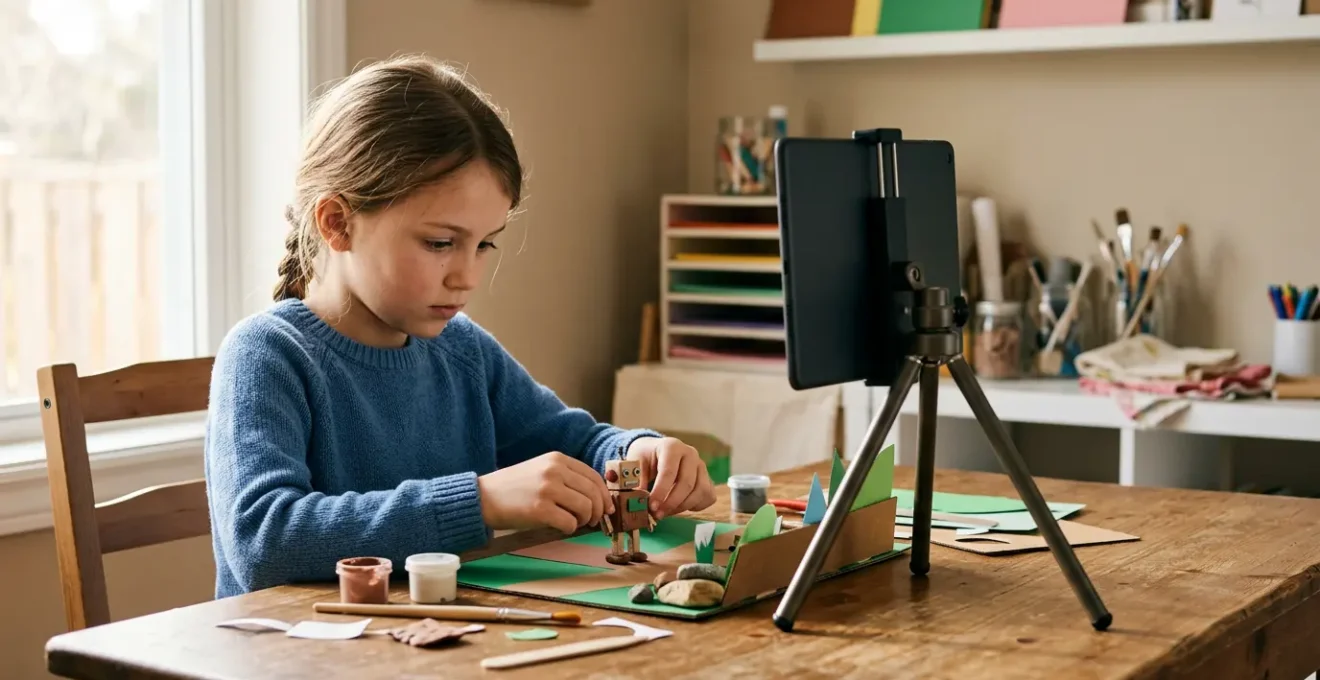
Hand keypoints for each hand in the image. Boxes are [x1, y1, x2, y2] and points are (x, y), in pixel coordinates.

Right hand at [477, 452, 613, 533]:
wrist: (483, 497)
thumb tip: (596, 497)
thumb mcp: (541, 470)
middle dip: (599, 511)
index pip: (594, 476)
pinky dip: (570, 528)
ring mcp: (547, 489)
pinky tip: (561, 527)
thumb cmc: (513, 488)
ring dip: (585, 520)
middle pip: (593, 493)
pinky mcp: (540, 509)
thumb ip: (566, 477)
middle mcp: (555, 471)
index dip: (604, 495)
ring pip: (585, 508)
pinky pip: (569, 523)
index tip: (607, 508)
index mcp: (557, 459)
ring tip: (575, 523)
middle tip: (594, 521)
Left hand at [626, 436, 715, 519]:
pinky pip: (709, 496)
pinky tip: (680, 507)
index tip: (651, 506)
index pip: (669, 472)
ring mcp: (701, 466)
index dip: (660, 492)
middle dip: (671, 503)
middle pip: (687, 483)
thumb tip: (638, 502)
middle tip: (657, 514)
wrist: (656, 451)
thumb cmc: (646, 457)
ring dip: (683, 507)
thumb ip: (637, 481)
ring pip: (700, 491)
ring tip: (666, 512)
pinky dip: (696, 506)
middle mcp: (691, 454)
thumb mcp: (635, 464)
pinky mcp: (707, 478)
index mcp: (672, 447)